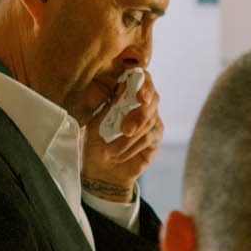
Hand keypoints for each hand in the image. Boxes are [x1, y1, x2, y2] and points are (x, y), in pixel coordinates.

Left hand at [82, 73, 161, 197]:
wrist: (100, 171)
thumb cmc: (95, 144)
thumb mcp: (97, 122)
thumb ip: (111, 105)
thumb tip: (122, 85)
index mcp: (126, 96)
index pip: (142, 79)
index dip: (144, 82)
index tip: (138, 94)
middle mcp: (142, 105)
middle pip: (153, 98)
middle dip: (139, 114)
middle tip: (126, 129)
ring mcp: (152, 122)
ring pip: (149, 120)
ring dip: (129, 138)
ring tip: (111, 151)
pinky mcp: (155, 140)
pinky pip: (149, 137)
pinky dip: (132, 147)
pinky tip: (120, 155)